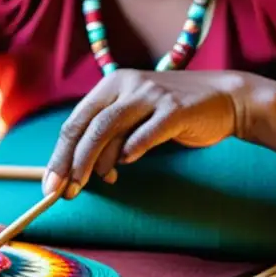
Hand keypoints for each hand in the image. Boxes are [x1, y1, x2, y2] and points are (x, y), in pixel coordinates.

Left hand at [43, 69, 255, 197]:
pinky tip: (125, 165)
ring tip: (91, 184)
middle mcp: (126, 84)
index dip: (60, 154)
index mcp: (111, 85)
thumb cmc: (174, 113)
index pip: (75, 121)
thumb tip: (84, 171)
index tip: (51, 185)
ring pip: (109, 127)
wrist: (225, 98)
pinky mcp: (175, 108)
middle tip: (63, 191)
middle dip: (71, 161)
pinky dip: (132, 150)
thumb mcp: (136, 118)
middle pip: (88, 125)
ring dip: (95, 160)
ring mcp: (151, 94)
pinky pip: (147, 132)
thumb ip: (111, 136)